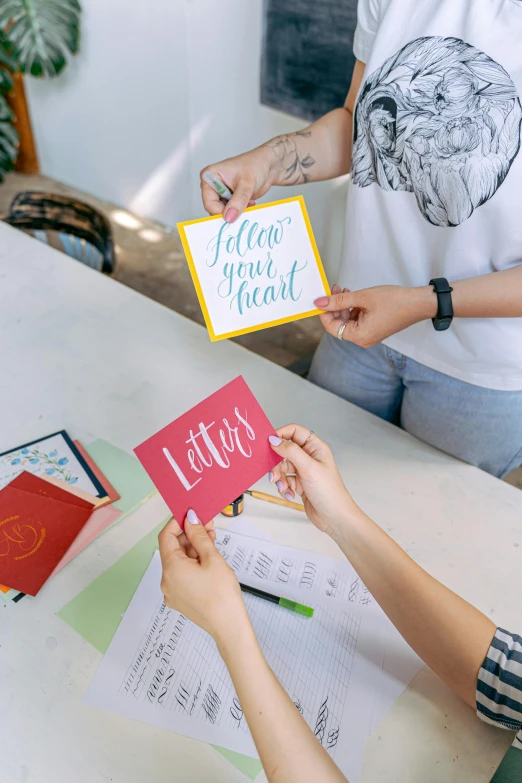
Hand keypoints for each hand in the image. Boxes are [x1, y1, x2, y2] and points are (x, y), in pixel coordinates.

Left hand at [158, 510, 247, 641]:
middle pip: (173, 550)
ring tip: (212, 542)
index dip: (177, 523)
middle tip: (208, 527)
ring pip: (178, 562)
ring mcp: (171, 592)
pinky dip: (192, 565)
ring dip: (193, 550)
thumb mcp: (212, 558)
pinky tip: (207, 560)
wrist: (229, 626)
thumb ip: (199, 536)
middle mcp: (166, 580)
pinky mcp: (179, 599)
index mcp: (171, 568)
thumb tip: (190, 519)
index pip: (165, 537)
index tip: (190, 515)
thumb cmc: (222, 594)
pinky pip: (182, 575)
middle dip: (189, 536)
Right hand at [200, 146, 276, 223]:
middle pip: (214, 209)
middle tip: (244, 207)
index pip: (209, 202)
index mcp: (209, 176)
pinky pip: (231, 213)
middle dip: (230, 212)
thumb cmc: (255, 165)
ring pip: (223, 213)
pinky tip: (249, 203)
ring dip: (237, 212)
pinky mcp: (229, 199)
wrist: (267, 165)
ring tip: (248, 202)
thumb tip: (229, 217)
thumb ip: (238, 201)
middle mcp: (212, 186)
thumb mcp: (247, 183)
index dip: (221, 211)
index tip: (234, 214)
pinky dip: (241, 211)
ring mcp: (221, 193)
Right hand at [268, 425, 358, 535]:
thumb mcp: (308, 468)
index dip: (280, 435)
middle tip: (274, 474)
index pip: (294, 432)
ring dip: (280, 478)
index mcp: (315, 447)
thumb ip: (290, 452)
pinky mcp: (300, 483)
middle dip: (277, 464)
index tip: (269, 444)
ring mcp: (304, 470)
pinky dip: (284, 487)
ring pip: (283, 467)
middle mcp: (309, 457)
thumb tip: (274, 440)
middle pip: (284, 451)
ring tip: (283, 487)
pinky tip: (290, 495)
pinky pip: (285, 480)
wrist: (334, 518)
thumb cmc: (329, 492)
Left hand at [314, 284, 436, 346]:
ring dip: (344, 306)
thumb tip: (319, 303)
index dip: (324, 311)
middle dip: (335, 306)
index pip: (331, 326)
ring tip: (346, 290)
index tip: (322, 296)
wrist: (418, 303)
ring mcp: (368, 336)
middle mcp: (363, 340)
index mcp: (359, 336)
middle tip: (335, 288)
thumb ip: (339, 300)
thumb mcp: (363, 297)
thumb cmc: (395, 301)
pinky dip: (353, 309)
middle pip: (339, 324)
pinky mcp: (374, 330)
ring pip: (347, 321)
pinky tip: (355, 298)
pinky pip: (357, 321)